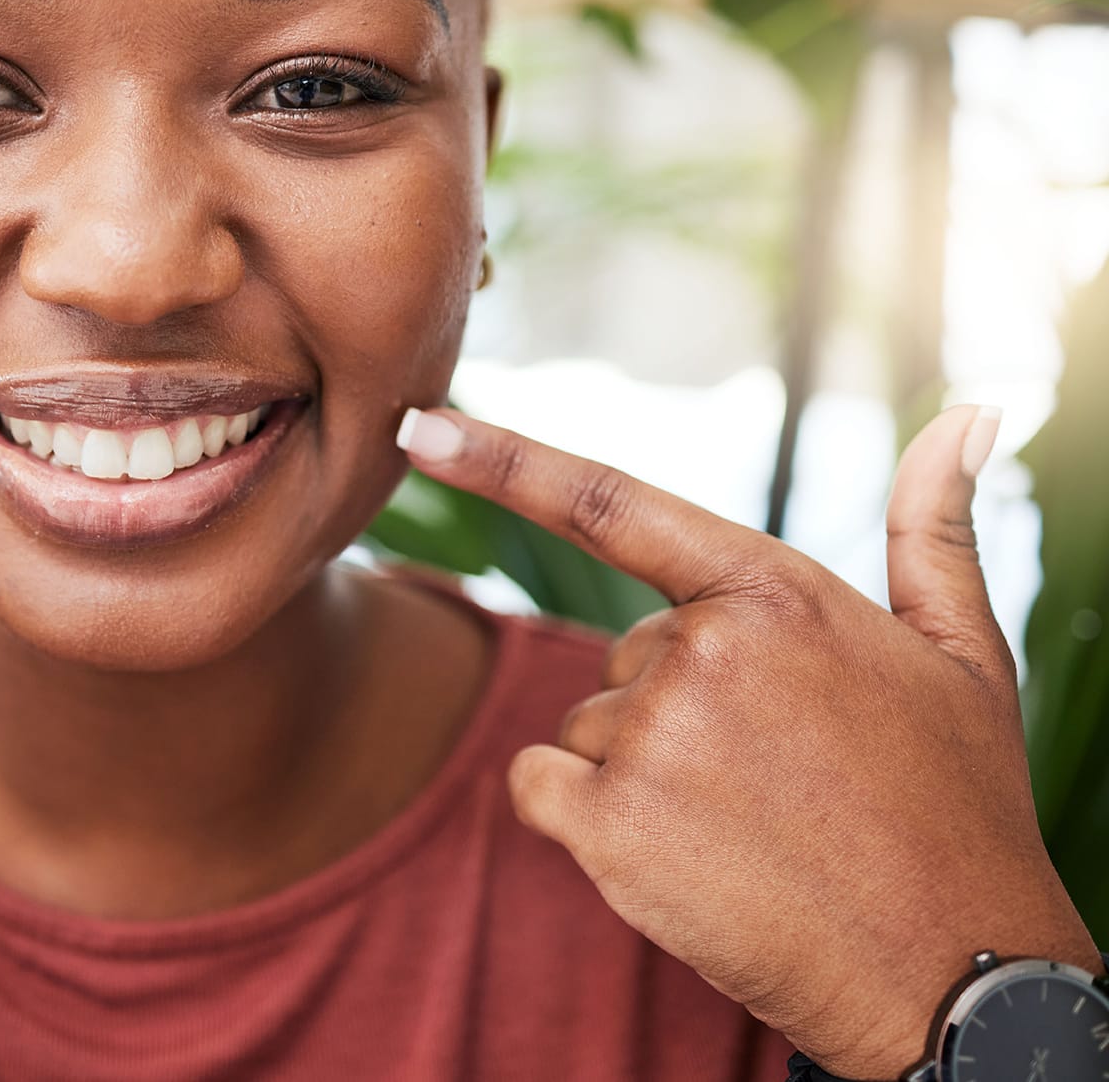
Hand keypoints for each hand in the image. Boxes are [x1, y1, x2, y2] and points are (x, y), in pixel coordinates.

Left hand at [397, 404, 1097, 1079]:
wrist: (949, 970)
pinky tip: (673, 854)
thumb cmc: (954, 809)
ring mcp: (650, 739)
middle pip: (622, 656)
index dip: (502, 460)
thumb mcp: (964, 655)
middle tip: (774, 776)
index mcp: (773, 592)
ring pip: (586, 726)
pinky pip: (538, 785)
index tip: (417, 428)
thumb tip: (969, 414)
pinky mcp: (609, 825)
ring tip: (746, 824)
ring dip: (639, 773)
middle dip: (675, 708)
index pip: (610, 505)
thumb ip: (933, 528)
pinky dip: (579, 817)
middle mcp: (701, 650)